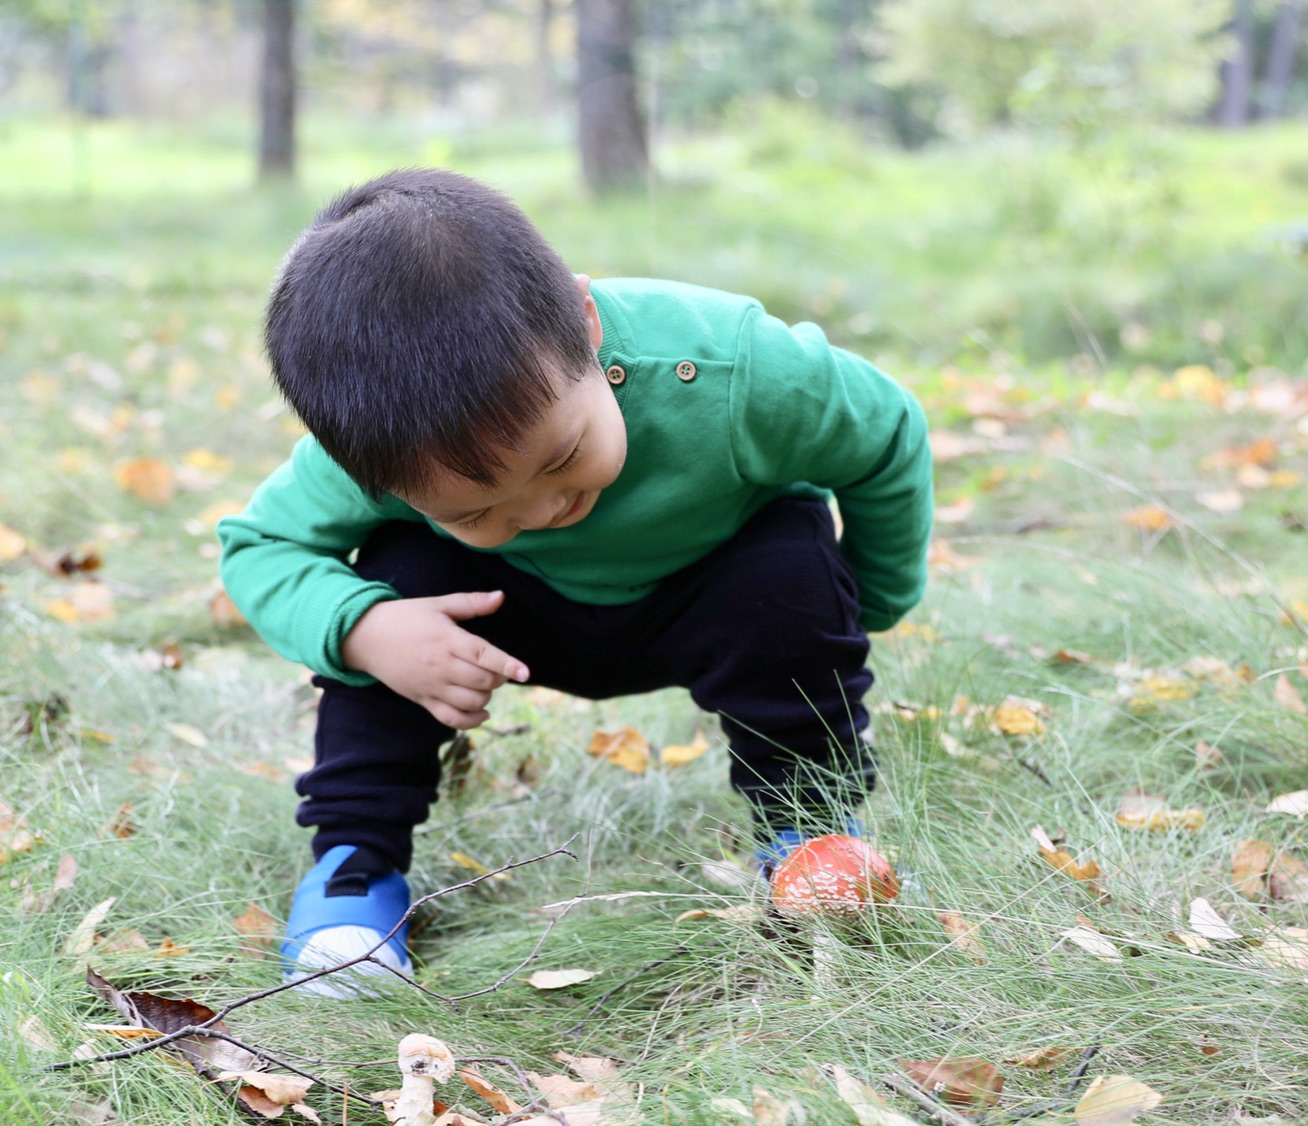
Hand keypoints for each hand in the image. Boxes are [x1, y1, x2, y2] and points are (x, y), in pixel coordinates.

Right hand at [340, 592, 529, 729]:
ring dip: (486, 697)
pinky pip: (451, 719)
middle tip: (497, 670)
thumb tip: (501, 596)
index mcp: (448, 640)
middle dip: (498, 678)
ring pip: (470, 702)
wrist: (366, 637)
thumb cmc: (406, 617)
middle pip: (482, 682)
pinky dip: (471, 721)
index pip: (484, 655)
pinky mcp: (422, 700)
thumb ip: (472, 603)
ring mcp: (432, 686)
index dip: (507, 665)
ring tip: (486, 685)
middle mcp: (441, 666)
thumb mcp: (438, 604)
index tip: (525, 673)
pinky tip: (482, 712)